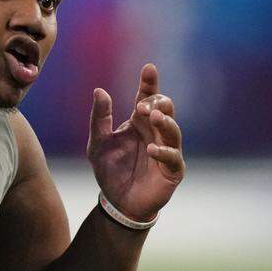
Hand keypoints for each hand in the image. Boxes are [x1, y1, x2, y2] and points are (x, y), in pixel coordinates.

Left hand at [87, 63, 184, 221]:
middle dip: (157, 103)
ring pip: (173, 131)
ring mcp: (166, 150)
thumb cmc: (110, 170)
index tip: (148, 68)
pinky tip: (152, 150)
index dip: (149, 83)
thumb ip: (99, 119)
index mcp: (139, 123)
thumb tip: (99, 90)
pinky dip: (164, 152)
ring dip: (165, 122)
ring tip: (154, 117)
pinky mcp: (172, 170)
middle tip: (143, 106)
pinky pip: (173, 158)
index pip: (147, 97)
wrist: (117, 202)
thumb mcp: (98, 143)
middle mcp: (155, 133)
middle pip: (165, 110)